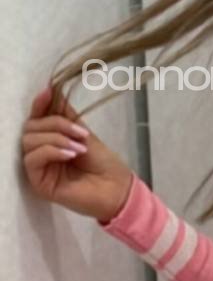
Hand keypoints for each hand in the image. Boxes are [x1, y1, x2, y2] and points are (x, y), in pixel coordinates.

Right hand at [21, 83, 133, 221]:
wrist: (117, 190)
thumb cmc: (104, 164)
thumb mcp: (84, 133)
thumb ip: (66, 115)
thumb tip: (52, 90)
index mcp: (50, 140)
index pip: (36, 119)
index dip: (40, 105)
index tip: (49, 92)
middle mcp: (41, 153)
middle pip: (30, 128)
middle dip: (55, 124)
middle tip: (80, 133)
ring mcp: (39, 169)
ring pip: (28, 142)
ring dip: (55, 138)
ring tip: (79, 148)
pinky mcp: (39, 183)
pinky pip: (32, 159)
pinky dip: (50, 151)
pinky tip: (69, 154)